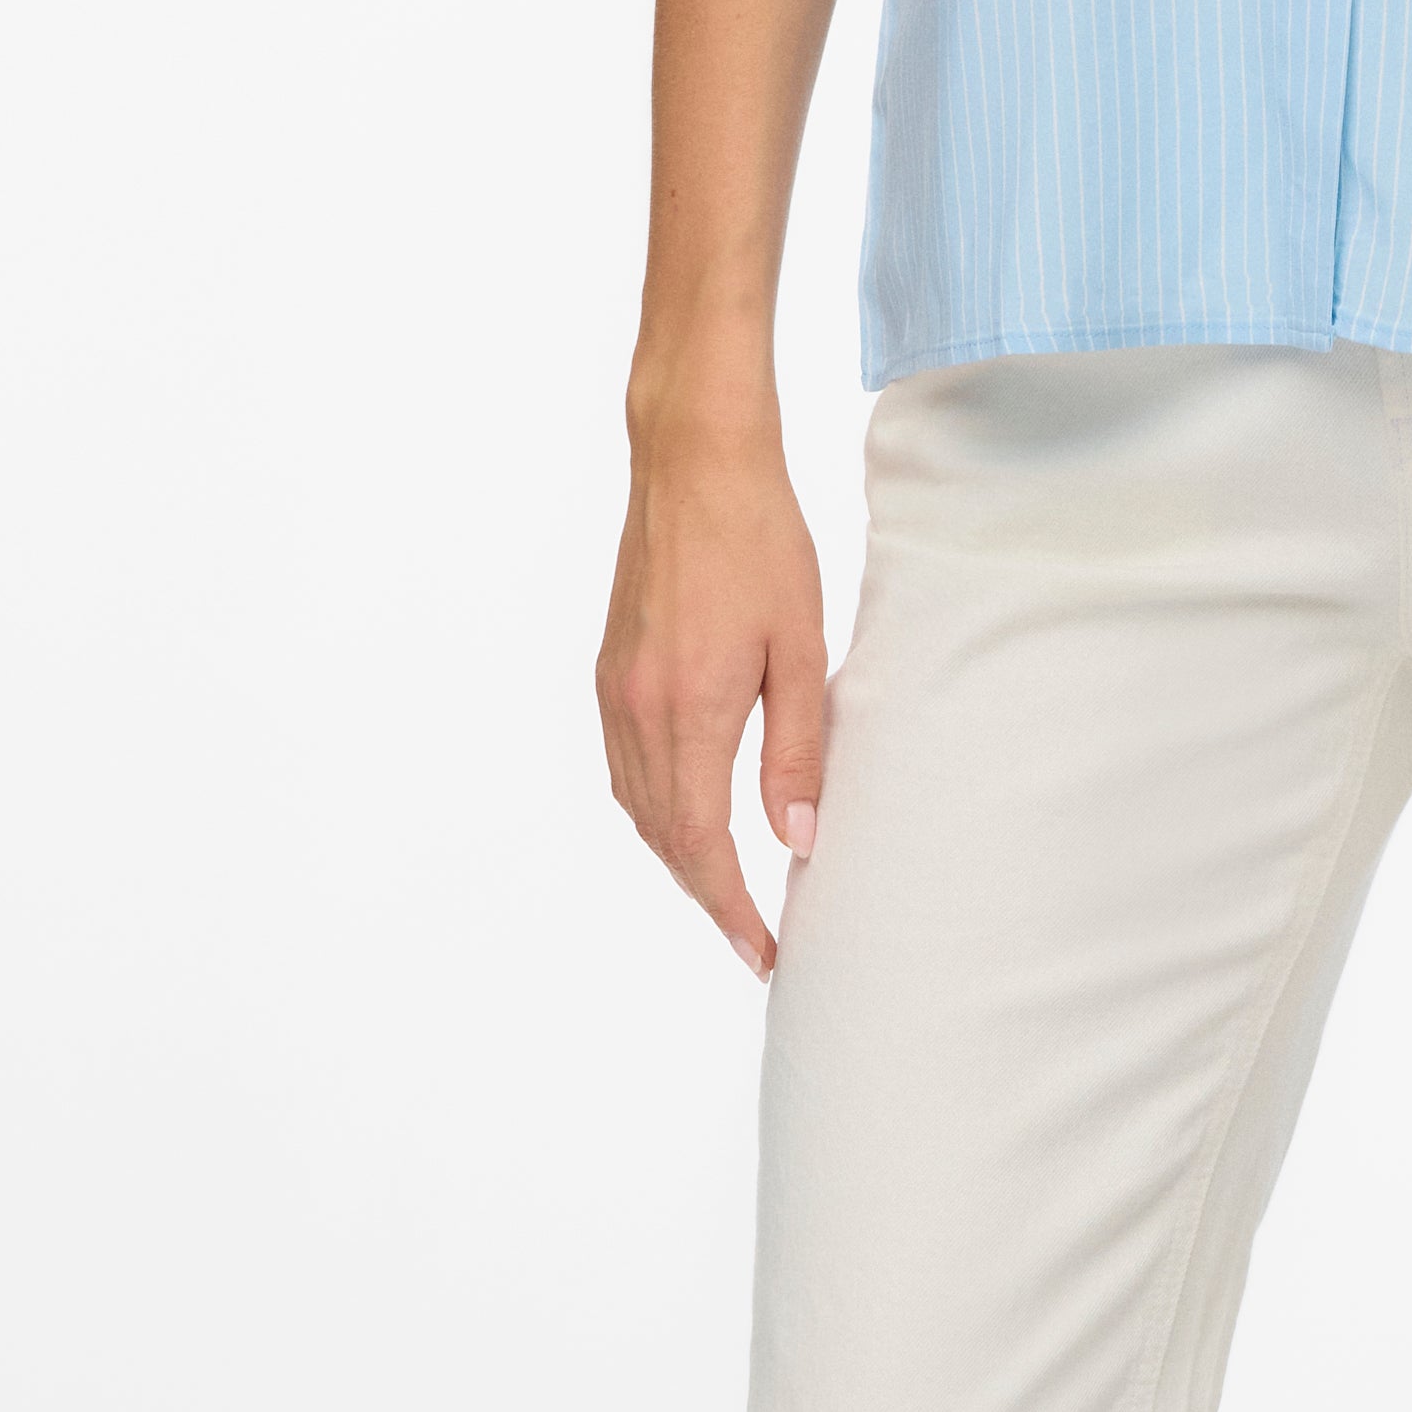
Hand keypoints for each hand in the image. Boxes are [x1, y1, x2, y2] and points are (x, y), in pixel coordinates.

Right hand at [599, 400, 826, 979]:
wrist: (694, 460)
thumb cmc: (762, 541)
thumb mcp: (802, 647)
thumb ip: (798, 751)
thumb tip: (800, 840)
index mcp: (690, 708)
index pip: (702, 843)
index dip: (730, 908)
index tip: (763, 951)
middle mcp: (636, 709)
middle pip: (662, 837)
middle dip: (706, 894)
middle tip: (755, 935)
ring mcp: (614, 689)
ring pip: (636, 807)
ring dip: (678, 856)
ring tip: (728, 887)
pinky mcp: (609, 669)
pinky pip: (623, 766)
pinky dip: (655, 808)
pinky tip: (689, 814)